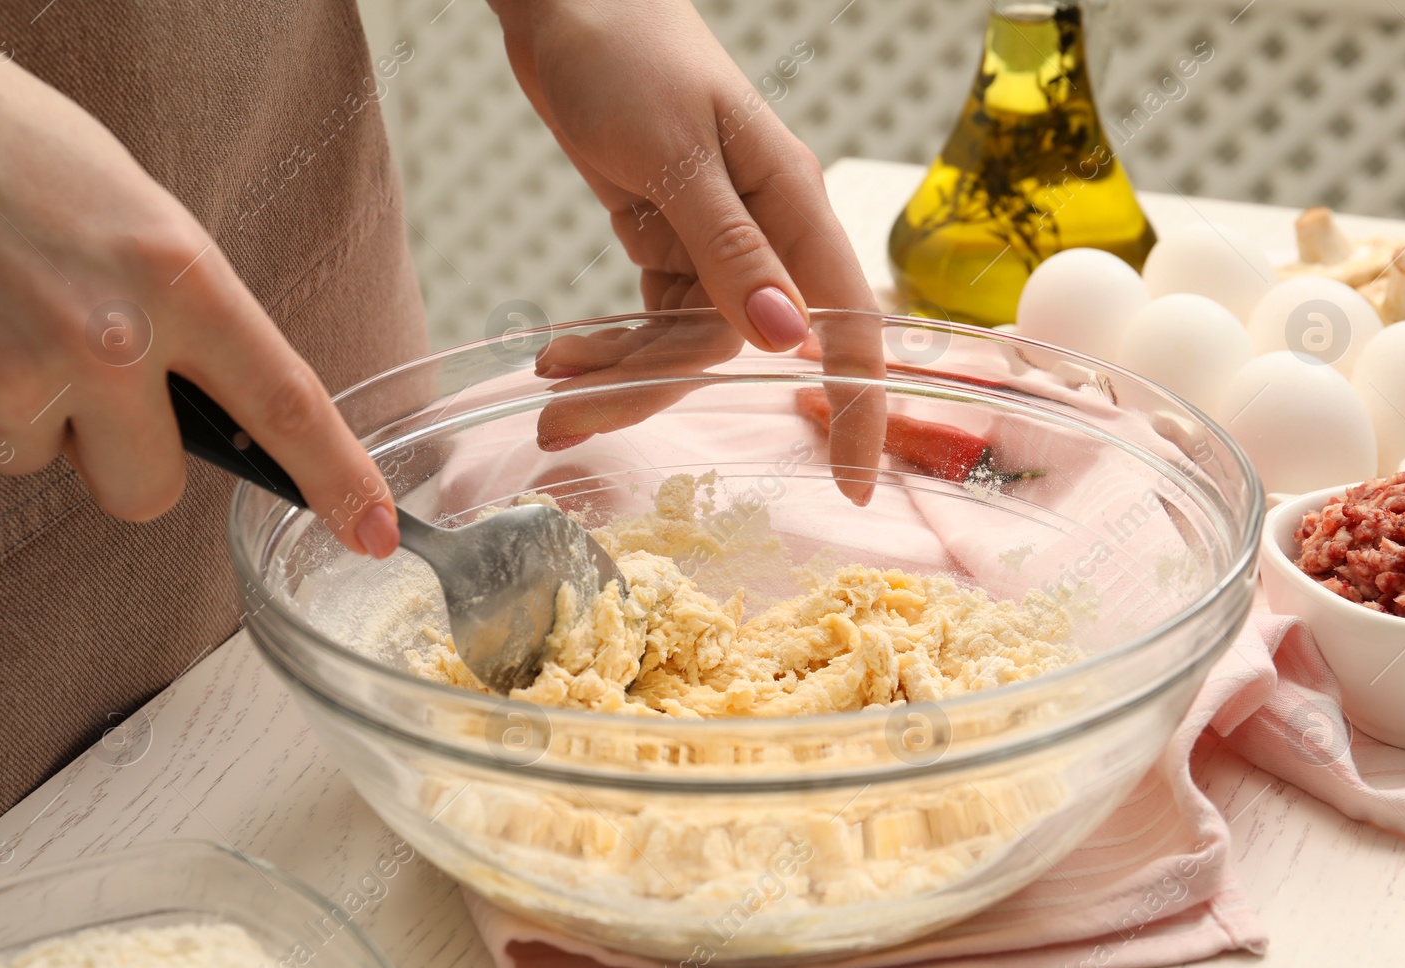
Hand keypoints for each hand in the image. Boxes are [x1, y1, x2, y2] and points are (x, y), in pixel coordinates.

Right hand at [0, 4, 400, 556]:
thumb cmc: (18, 156)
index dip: (336, 479)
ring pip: (47, 465)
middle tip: (85, 381)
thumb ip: (190, 317)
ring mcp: (16, 374)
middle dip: (123, 459)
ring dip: (29, 416)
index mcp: (180, 279)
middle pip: (151, 492)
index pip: (285, 405)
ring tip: (0, 319)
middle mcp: (108, 339)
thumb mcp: (143, 222)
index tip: (374, 531)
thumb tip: (224, 407)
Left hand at [489, 0, 885, 502]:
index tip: (855, 483)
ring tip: (547, 392)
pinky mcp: (667, 244)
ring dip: (614, 373)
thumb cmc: (629, 50)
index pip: (843, 324)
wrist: (567, 2)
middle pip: (731, 349)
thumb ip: (730, 250)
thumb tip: (785, 344)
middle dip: (651, 391)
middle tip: (566, 424)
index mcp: (792, 204)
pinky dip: (605, 346)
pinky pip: (648, 322)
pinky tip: (558, 359)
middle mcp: (763, 233)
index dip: (857, 407)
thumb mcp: (677, 153)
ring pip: (681, 343)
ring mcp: (714, 243)